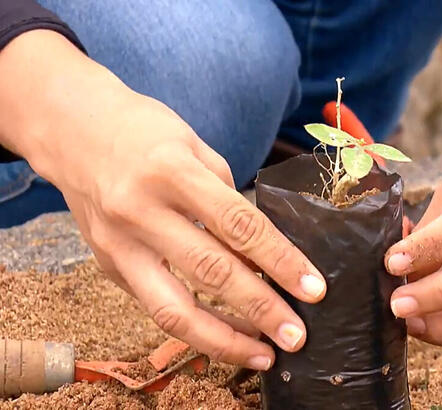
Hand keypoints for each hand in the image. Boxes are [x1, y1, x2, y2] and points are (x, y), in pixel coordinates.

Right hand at [0, 31, 326, 369]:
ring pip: (174, 309)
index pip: (239, 225)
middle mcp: (142, 211)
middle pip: (211, 272)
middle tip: (297, 337)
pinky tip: (226, 335)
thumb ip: (225, 197)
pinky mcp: (107, 266)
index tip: (313, 288)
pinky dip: (195, 326)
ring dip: (224, 340)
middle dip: (261, 310)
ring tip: (263, 355)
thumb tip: (259, 250)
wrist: (73, 131)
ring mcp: (119, 244)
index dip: (281, 261)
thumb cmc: (144, 132)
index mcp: (173, 171)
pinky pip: (156, 306)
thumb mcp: (194, 146)